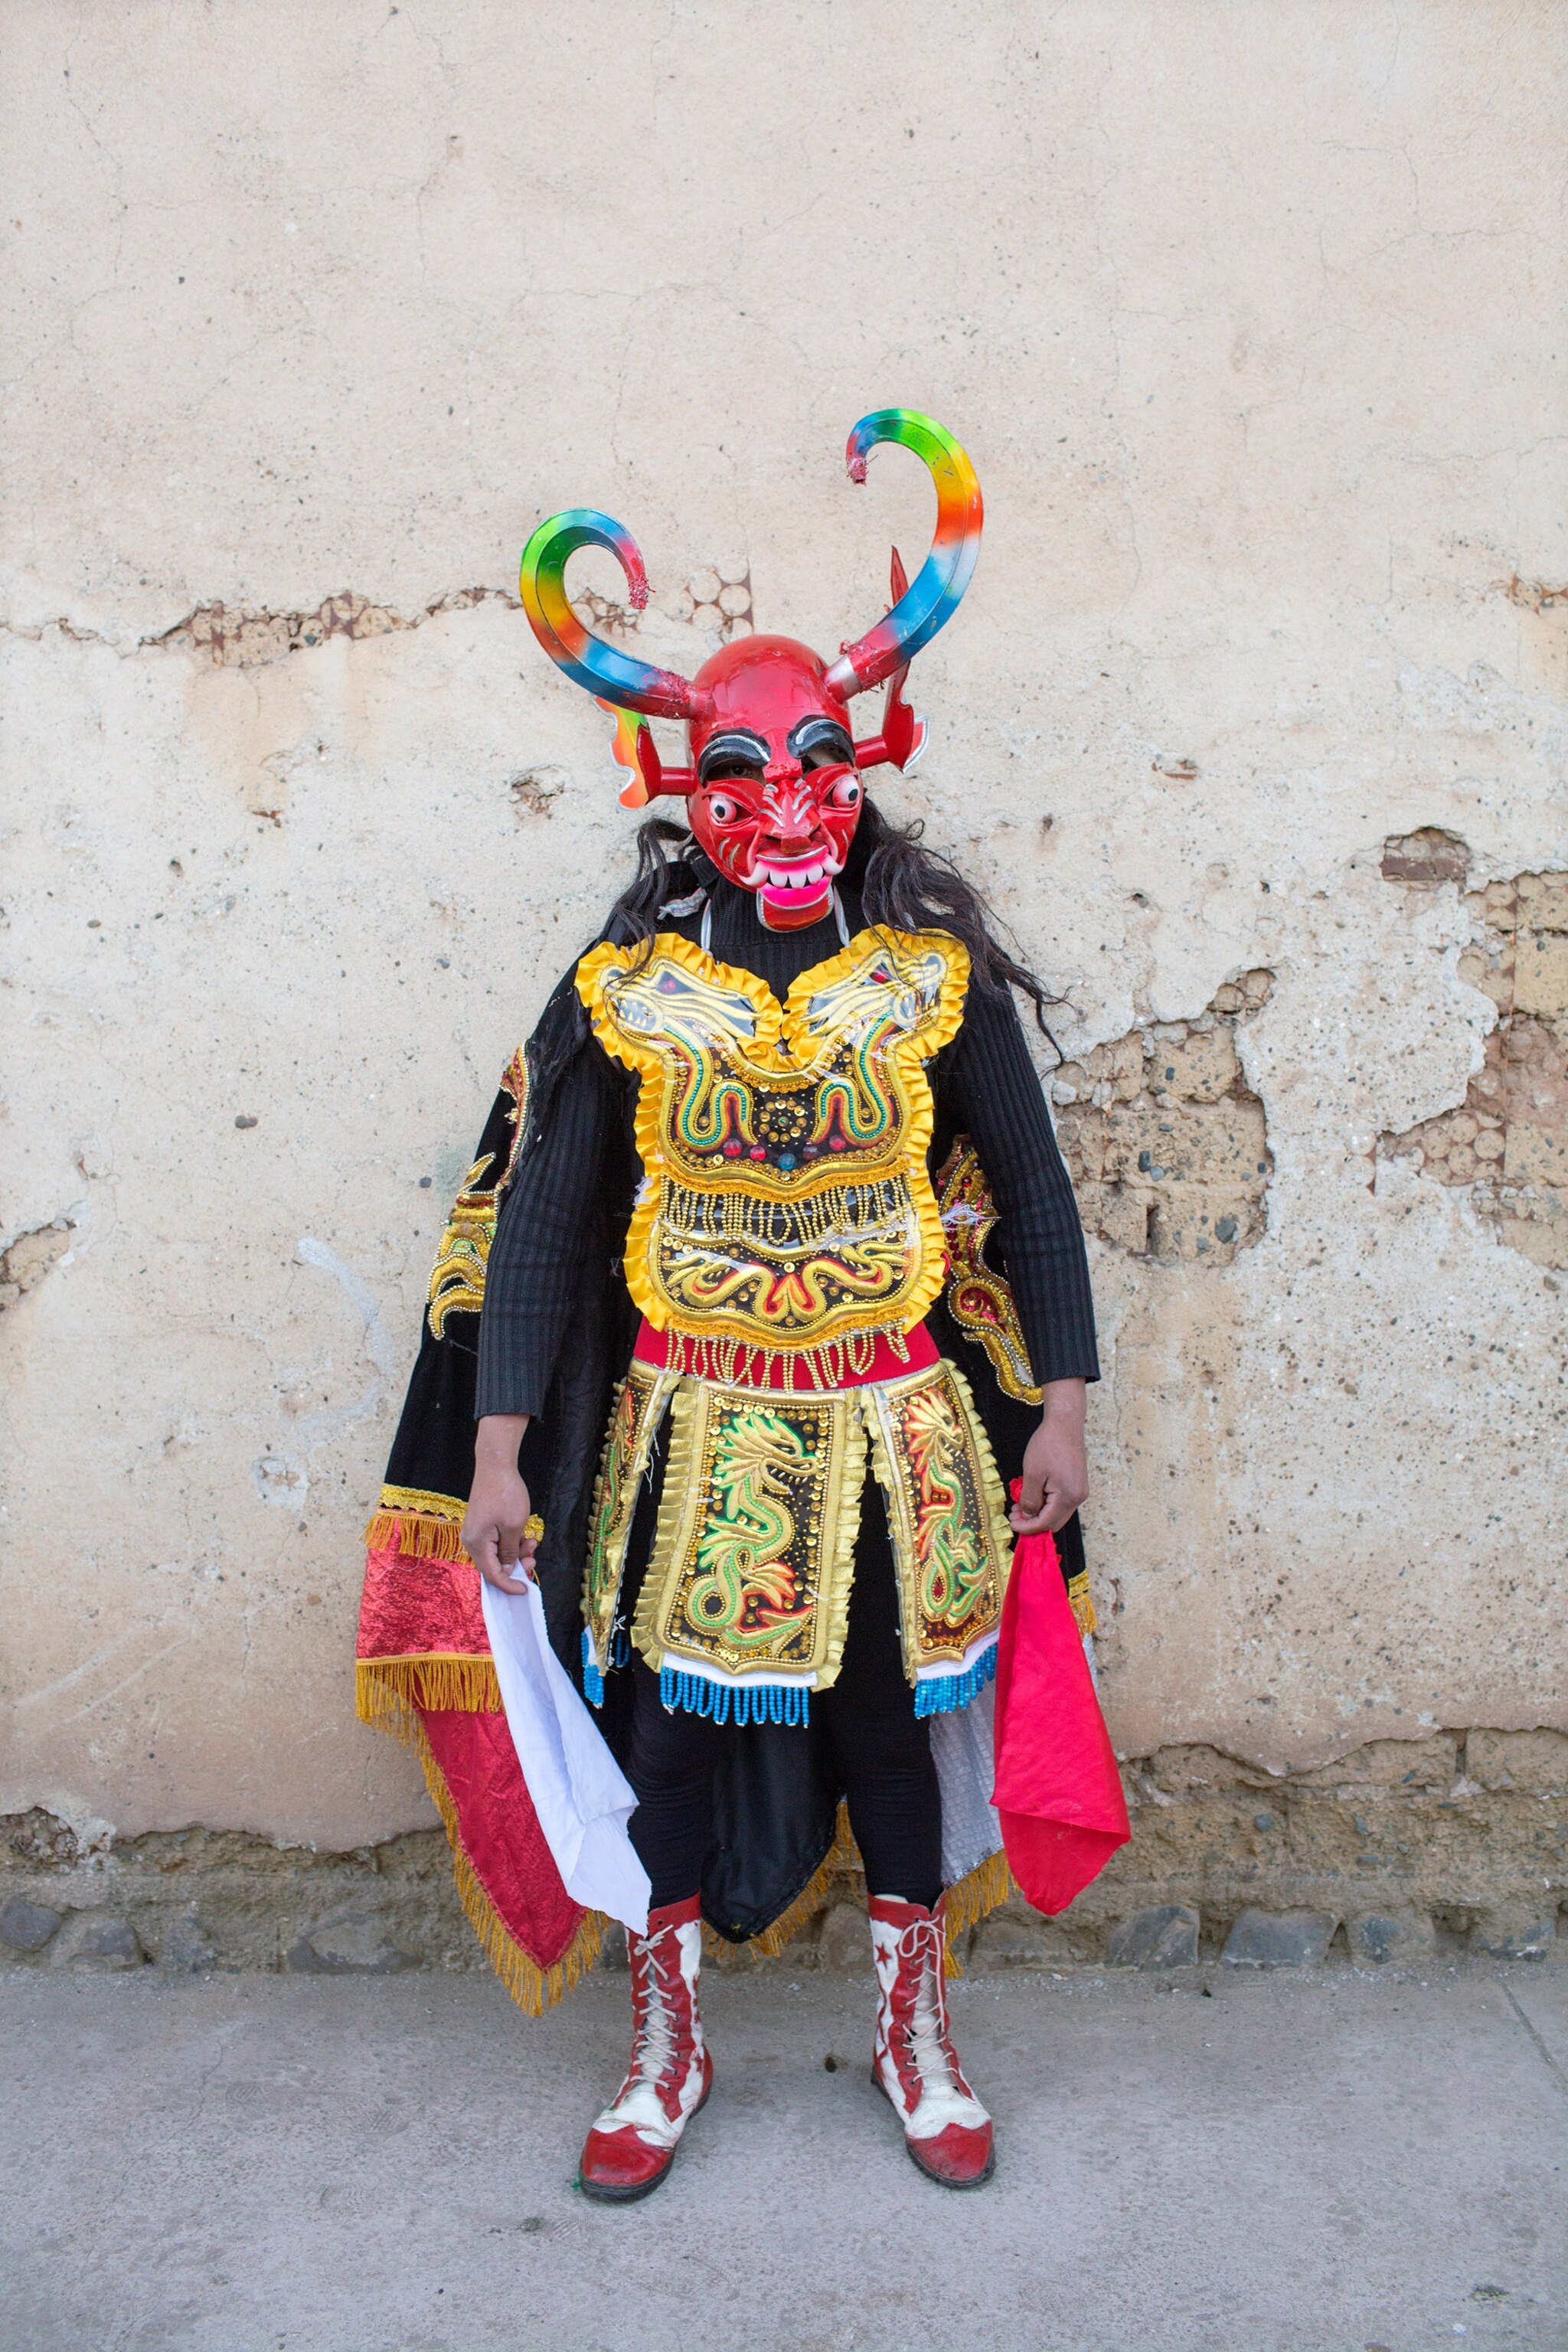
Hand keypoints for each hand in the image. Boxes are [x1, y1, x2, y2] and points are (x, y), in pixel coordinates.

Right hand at [462, 1414, 538, 1593]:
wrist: (495, 1465)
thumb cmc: (505, 1494)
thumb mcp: (514, 1526)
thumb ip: (510, 1552)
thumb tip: (508, 1570)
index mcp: (476, 1544)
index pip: (492, 1575)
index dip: (509, 1585)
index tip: (526, 1589)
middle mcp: (471, 1541)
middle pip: (493, 1566)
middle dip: (516, 1567)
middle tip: (534, 1558)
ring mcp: (475, 1533)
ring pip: (496, 1555)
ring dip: (516, 1554)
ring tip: (532, 1542)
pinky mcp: (481, 1526)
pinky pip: (496, 1544)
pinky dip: (510, 1544)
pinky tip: (524, 1536)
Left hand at [1009, 1378, 1088, 1537]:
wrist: (1065, 1423)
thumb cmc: (1048, 1445)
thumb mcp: (1032, 1473)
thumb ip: (1030, 1498)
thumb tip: (1028, 1516)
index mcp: (1068, 1496)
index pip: (1046, 1523)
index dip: (1027, 1527)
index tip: (1011, 1523)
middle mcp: (1078, 1497)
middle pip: (1054, 1523)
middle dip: (1033, 1523)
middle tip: (1014, 1514)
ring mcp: (1080, 1491)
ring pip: (1058, 1513)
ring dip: (1039, 1513)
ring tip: (1020, 1504)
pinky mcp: (1077, 1484)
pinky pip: (1061, 1502)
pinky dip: (1047, 1504)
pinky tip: (1033, 1495)